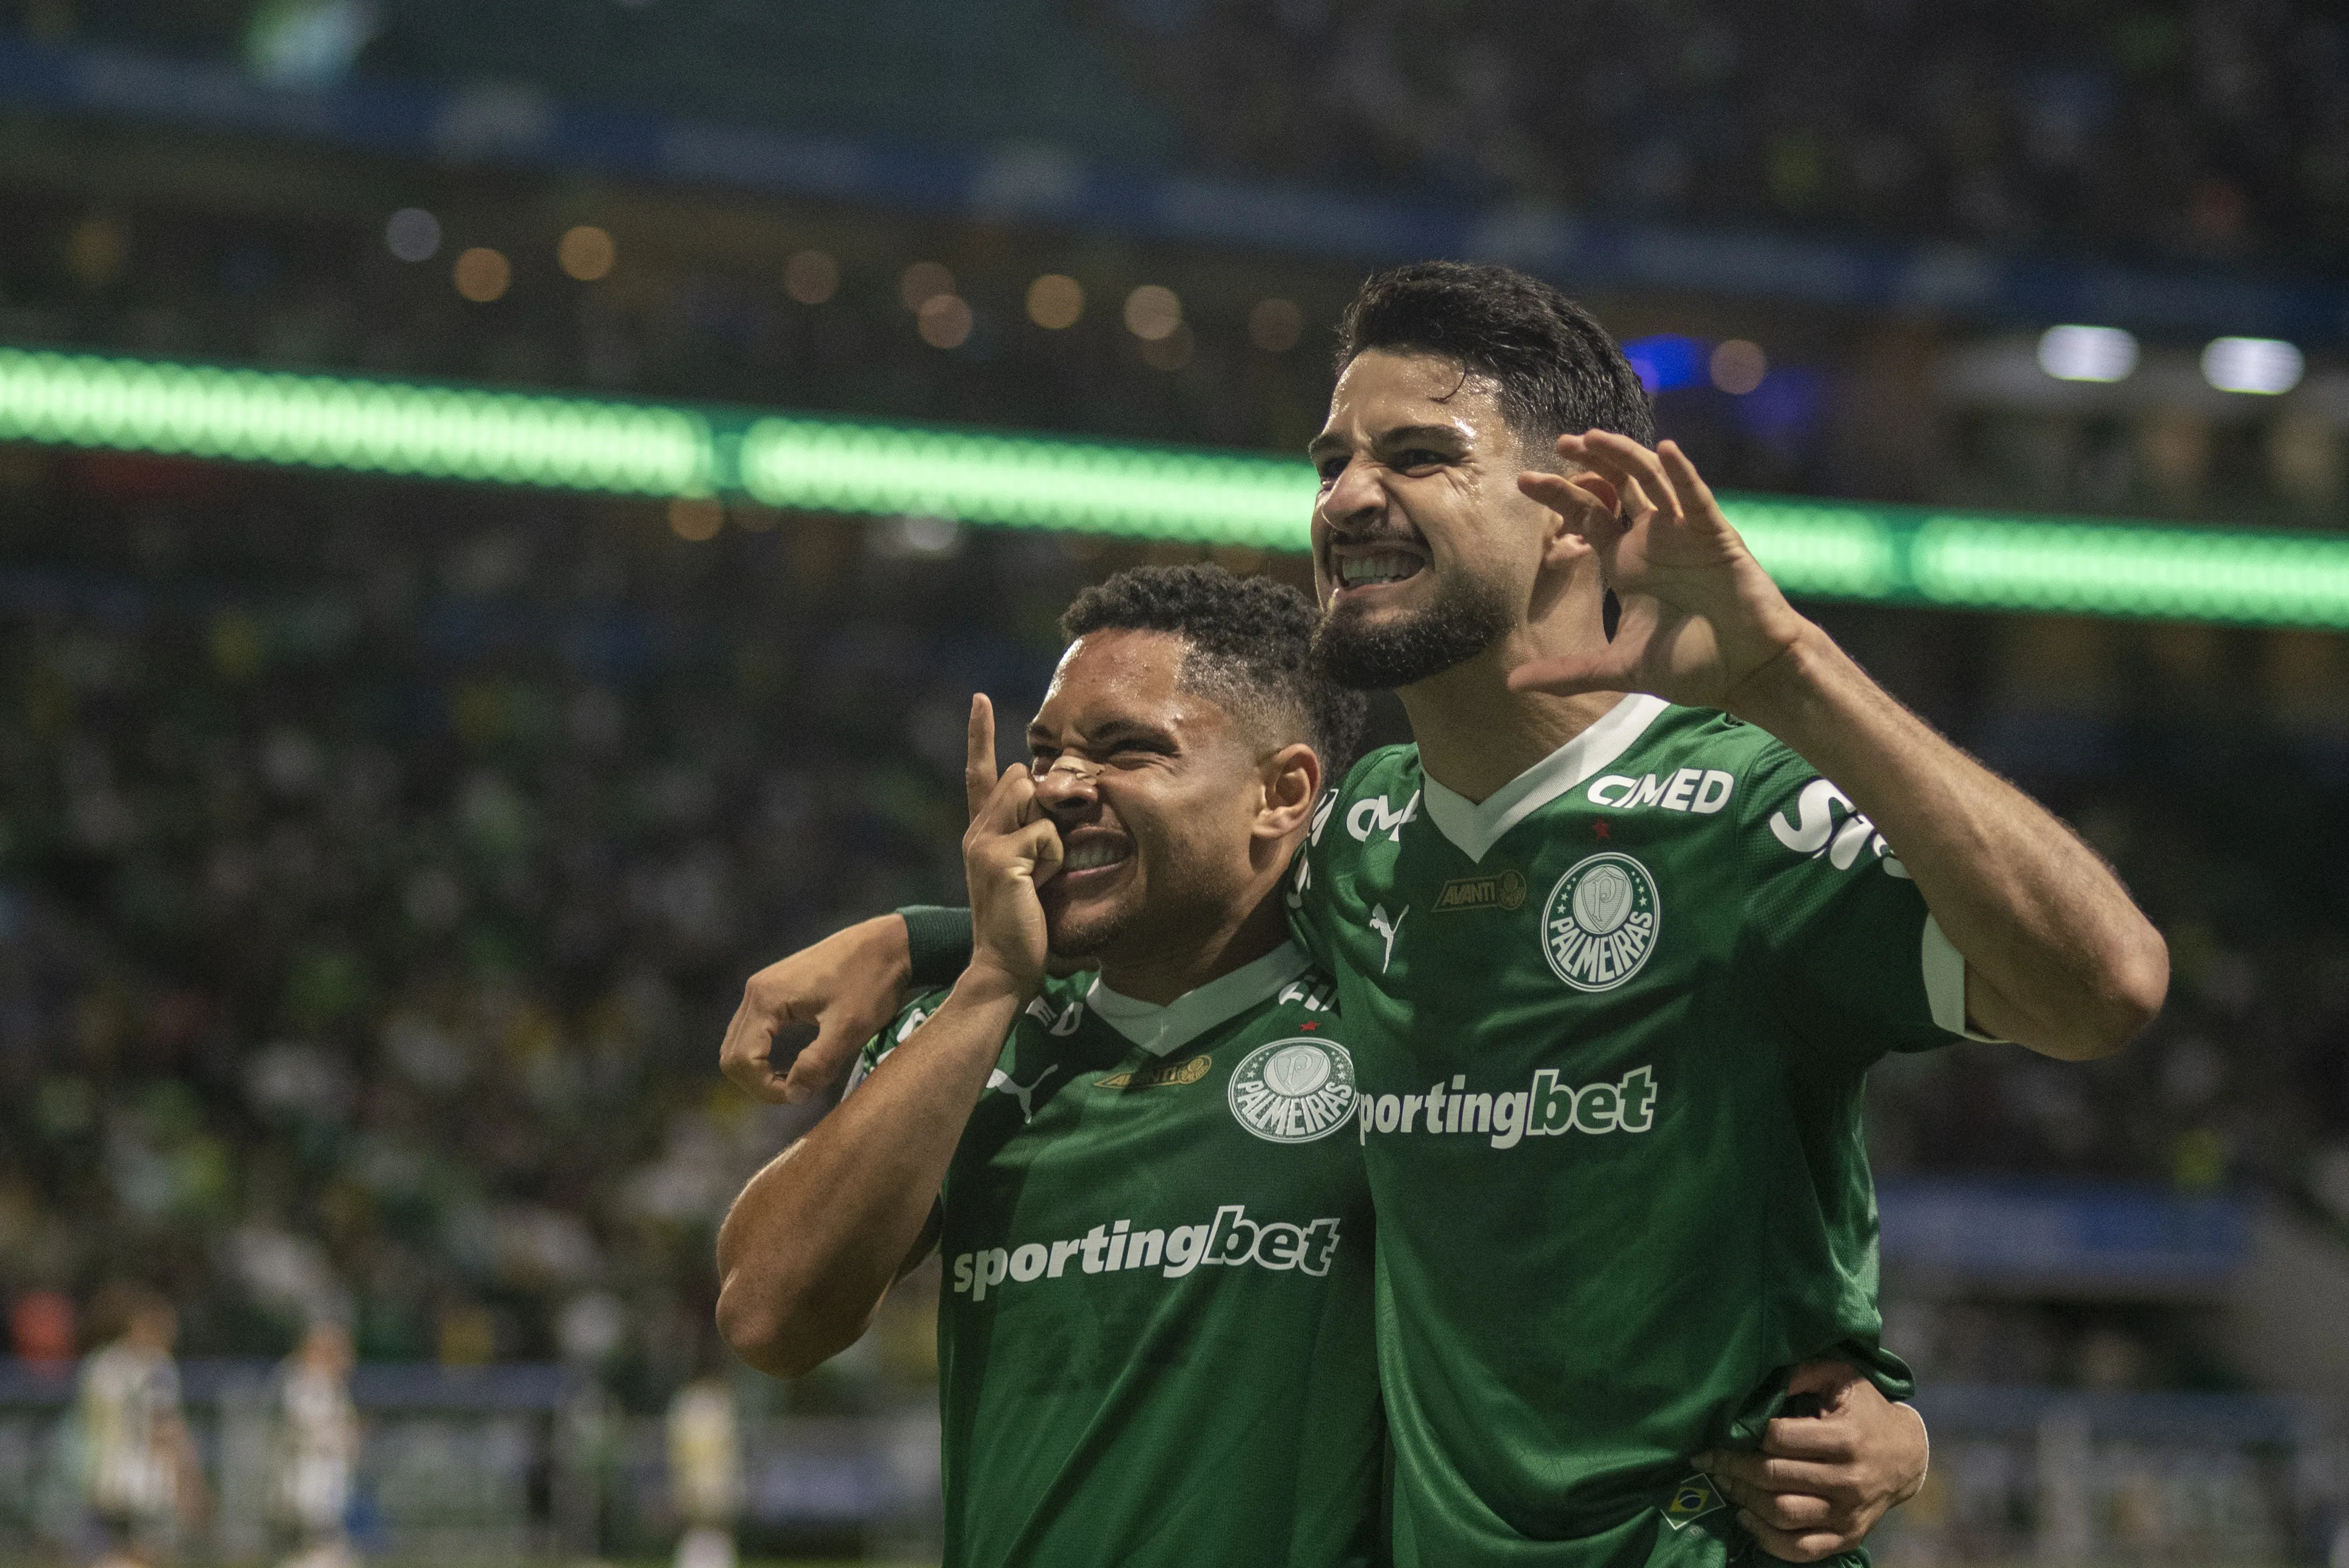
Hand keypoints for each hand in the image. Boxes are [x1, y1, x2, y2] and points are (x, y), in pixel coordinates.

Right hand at [721, 914, 912, 1103]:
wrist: (889, 944)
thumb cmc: (872, 983)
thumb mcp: (849, 1029)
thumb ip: (818, 1064)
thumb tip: (794, 1094)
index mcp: (767, 998)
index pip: (741, 1060)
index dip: (765, 1089)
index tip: (800, 1096)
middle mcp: (756, 990)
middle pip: (732, 1053)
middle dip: (759, 1082)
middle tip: (797, 1093)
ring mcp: (763, 987)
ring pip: (740, 1043)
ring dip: (760, 1070)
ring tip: (797, 1080)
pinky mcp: (775, 988)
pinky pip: (754, 1030)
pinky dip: (765, 1054)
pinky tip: (793, 1063)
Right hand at [962, 694, 1059, 995]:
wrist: (1004, 965)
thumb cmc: (1025, 922)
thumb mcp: (1030, 867)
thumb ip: (1034, 830)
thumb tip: (1049, 790)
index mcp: (982, 832)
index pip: (980, 774)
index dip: (979, 735)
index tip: (979, 699)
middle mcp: (976, 831)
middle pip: (1022, 780)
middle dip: (1047, 807)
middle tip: (1045, 859)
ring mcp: (983, 843)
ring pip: (1034, 801)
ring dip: (1053, 837)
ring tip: (1040, 876)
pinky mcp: (999, 858)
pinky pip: (1046, 836)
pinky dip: (1054, 861)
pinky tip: (1038, 887)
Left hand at [1510, 434, 1816, 716]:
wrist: (1747, 672)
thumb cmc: (1692, 665)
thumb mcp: (1618, 668)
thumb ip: (1568, 672)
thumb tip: (1513, 683)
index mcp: (1626, 563)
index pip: (1587, 516)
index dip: (1558, 496)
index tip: (1524, 480)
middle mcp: (1652, 540)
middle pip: (1616, 486)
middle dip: (1589, 462)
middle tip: (1560, 444)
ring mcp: (1683, 534)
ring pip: (1652, 480)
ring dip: (1625, 456)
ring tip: (1593, 437)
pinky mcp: (1715, 536)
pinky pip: (1696, 499)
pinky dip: (1682, 473)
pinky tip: (1665, 450)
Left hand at [1695, 1361, 1928, 1561]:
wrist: (1907, 1455)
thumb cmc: (1865, 1411)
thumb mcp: (1841, 1378)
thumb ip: (1802, 1373)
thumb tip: (1760, 1381)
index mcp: (1846, 1439)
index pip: (1780, 1439)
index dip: (1747, 1435)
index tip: (1723, 1432)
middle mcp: (1848, 1480)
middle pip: (1775, 1477)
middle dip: (1734, 1467)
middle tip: (1709, 1459)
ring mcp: (1847, 1514)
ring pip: (1782, 1513)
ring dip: (1744, 1500)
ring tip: (1724, 1482)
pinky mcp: (1847, 1537)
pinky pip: (1801, 1549)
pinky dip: (1768, 1540)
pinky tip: (1746, 1518)